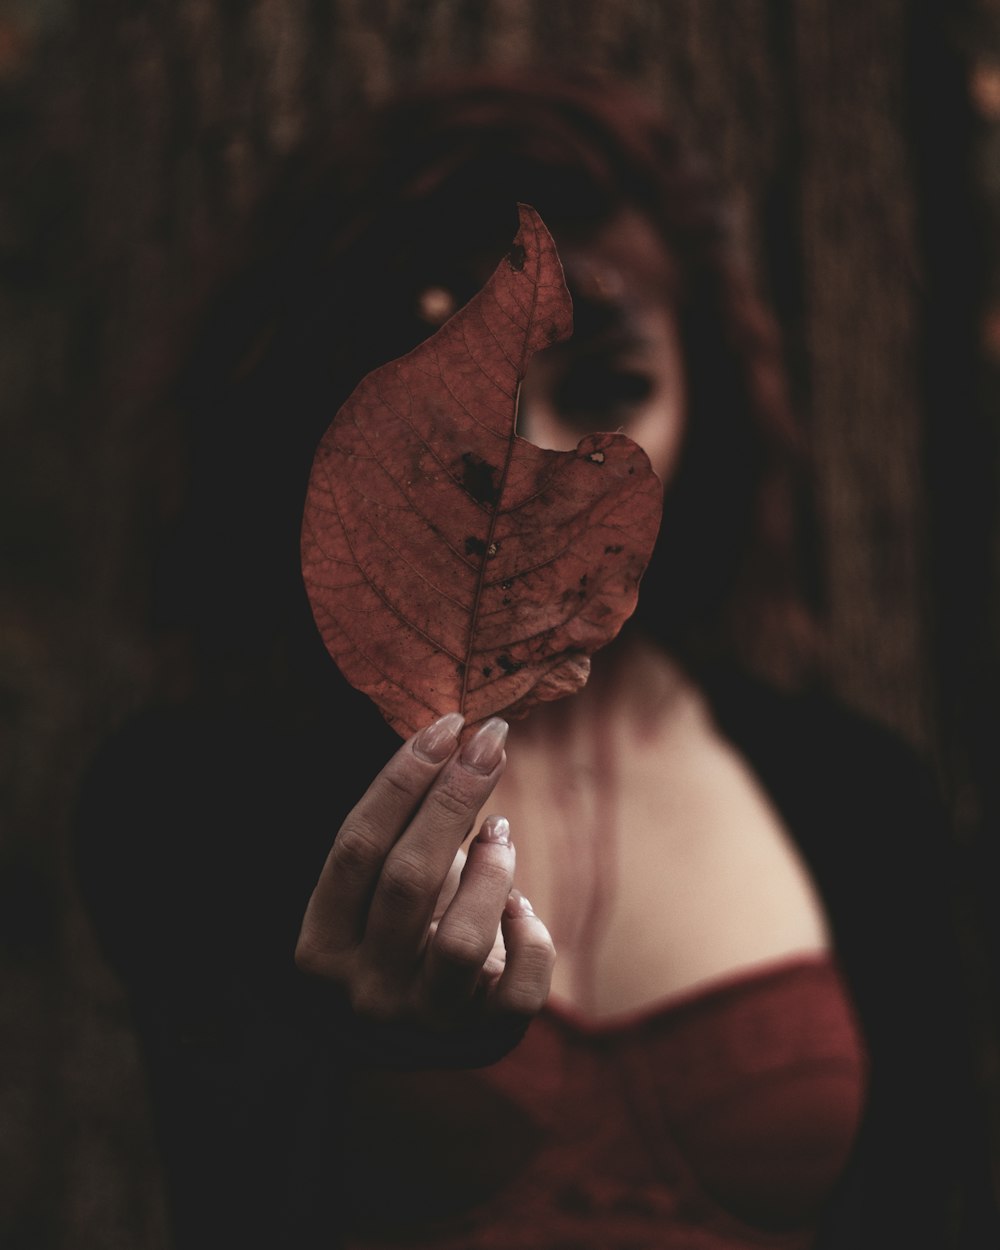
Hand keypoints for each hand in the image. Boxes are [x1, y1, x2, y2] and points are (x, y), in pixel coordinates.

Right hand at [295, 712, 554, 1049]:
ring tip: (500, 834)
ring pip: (460, 939)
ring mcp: (424, 1021)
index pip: (356, 847)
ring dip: (490, 870)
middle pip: (407, 879)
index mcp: (321, 946)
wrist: (416, 1034)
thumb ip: (401, 832)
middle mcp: (364, 989)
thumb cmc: (396, 936)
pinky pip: (522, 987)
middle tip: (488, 743)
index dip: (402, 779)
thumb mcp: (377, 891)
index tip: (444, 727)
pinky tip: (524, 907)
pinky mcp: (485, 1040)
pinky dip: (532, 937)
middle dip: (453, 798)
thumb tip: (460, 743)